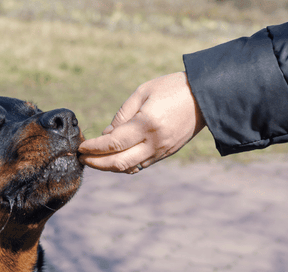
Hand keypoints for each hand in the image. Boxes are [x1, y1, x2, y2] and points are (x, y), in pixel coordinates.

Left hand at [78, 72, 205, 172]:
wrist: (206, 96)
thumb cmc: (172, 88)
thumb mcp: (143, 92)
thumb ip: (122, 115)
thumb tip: (106, 134)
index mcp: (147, 124)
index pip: (113, 143)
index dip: (94, 147)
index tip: (81, 146)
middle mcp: (154, 142)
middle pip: (119, 162)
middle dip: (96, 163)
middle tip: (82, 158)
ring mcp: (162, 151)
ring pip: (129, 168)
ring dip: (109, 167)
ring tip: (94, 160)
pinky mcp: (167, 153)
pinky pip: (141, 165)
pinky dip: (124, 165)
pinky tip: (113, 158)